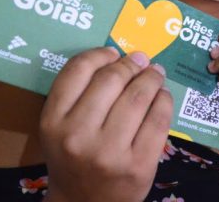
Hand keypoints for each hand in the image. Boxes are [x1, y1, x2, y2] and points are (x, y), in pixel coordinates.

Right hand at [39, 47, 172, 201]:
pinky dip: (164, 100)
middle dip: (132, 64)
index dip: (100, 54)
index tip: (114, 52)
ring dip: (152, 78)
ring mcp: (109, 152)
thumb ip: (80, 93)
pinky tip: (162, 96)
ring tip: (155, 74)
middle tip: (141, 60)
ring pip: (139, 96)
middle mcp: (78, 136)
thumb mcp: (61, 127)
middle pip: (112, 79)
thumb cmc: (74, 159)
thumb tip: (120, 55)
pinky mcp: (138, 165)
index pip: (77, 71)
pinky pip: (159, 119)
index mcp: (53, 122)